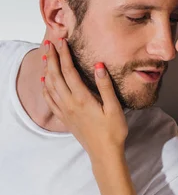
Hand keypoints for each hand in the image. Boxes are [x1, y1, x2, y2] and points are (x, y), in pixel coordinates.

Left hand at [41, 39, 127, 160]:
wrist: (104, 153)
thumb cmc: (113, 131)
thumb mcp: (114, 108)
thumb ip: (105, 86)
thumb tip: (98, 66)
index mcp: (82, 98)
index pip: (69, 71)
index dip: (64, 55)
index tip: (62, 41)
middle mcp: (70, 103)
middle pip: (55, 76)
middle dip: (51, 58)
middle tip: (49, 44)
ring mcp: (65, 112)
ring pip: (50, 87)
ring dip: (47, 70)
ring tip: (45, 58)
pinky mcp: (65, 119)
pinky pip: (50, 101)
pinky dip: (46, 89)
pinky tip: (45, 82)